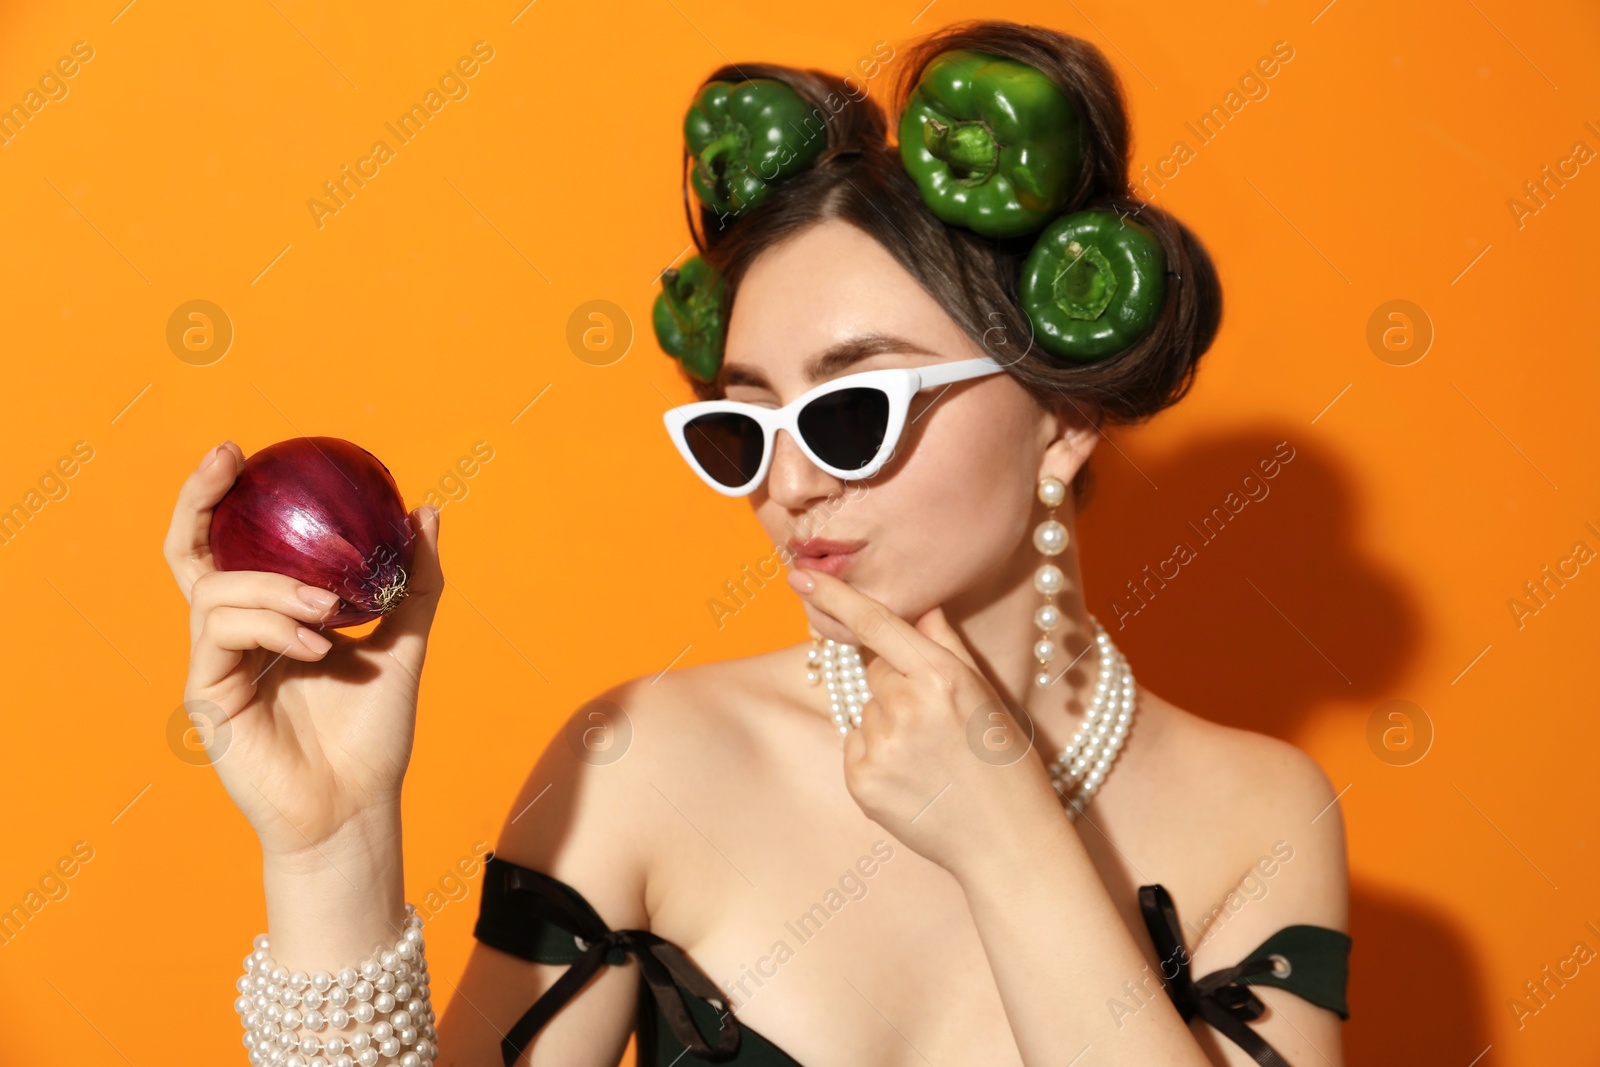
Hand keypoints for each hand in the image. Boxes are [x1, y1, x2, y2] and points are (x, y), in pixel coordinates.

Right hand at [163, 441, 444, 864]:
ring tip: (327, 609)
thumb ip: (415, 582)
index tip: (244, 453)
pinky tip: (315, 643)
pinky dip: (271, 625)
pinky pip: (222, 633)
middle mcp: (234, 634)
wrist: (358, 803)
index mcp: (270, 617)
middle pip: (191, 554)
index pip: (233, 547)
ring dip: (274, 587)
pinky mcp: (207, 693)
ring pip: (216, 591)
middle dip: (199, 499)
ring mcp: (215, 662)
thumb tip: (427, 511)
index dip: (225, 497)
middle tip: (229, 461)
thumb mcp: (404, 644)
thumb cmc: (373, 732)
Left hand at [788, 568, 1064, 875]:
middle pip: (875, 672)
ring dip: (889, 724)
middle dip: (897, 686)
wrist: (1006, 840)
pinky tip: (913, 778)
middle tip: (938, 723)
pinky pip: (856, 748)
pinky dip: (877, 757)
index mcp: (941, 677)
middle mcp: (906, 707)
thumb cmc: (1005, 762)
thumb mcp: (987, 695)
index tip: (800, 575)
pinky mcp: (862, 782)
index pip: (876, 624)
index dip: (836, 597)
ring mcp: (881, 747)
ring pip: (867, 712)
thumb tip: (921, 607)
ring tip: (930, 757)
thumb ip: (947, 646)